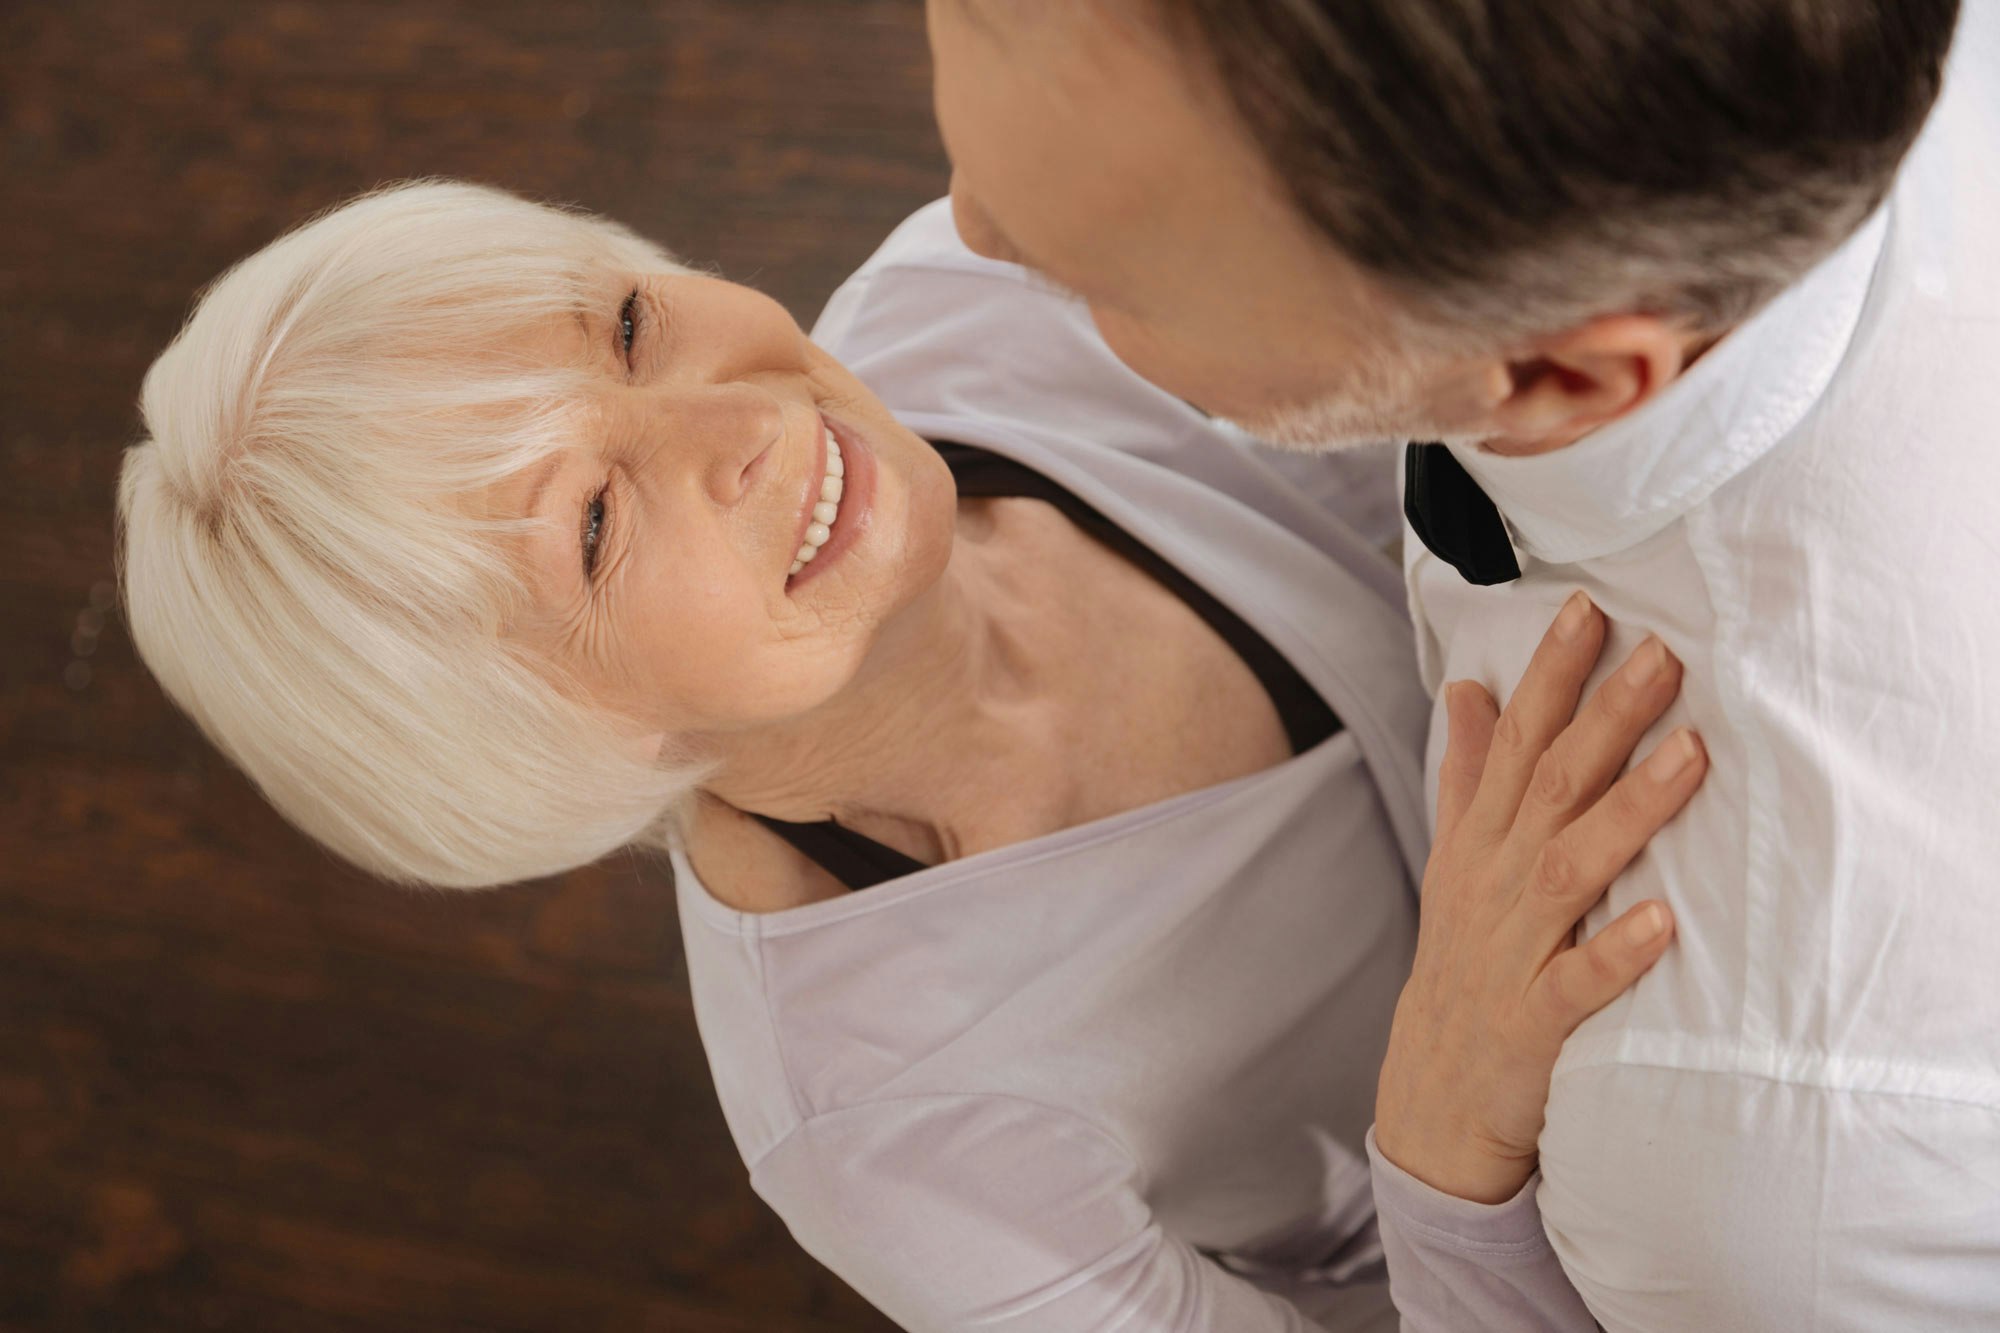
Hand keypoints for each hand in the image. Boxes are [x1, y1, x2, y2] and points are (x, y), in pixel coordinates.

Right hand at [1373, 592, 1707, 1203]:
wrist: (1434, 1094)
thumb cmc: (1463, 967)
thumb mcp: (1455, 862)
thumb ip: (1468, 775)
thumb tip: (1467, 687)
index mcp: (1482, 842)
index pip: (1515, 740)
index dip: (1550, 675)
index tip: (1590, 609)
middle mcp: (1495, 882)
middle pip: (1551, 785)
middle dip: (1604, 717)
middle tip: (1662, 655)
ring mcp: (1513, 948)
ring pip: (1571, 867)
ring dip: (1630, 811)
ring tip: (1691, 756)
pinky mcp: (1534, 1018)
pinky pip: (1576, 982)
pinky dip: (1615, 951)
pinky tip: (1662, 921)